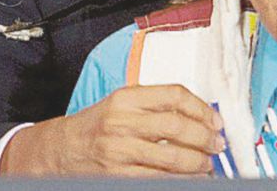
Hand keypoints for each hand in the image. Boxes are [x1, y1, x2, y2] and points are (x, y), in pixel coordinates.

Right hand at [0, 84, 224, 176]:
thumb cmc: (97, 126)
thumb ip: (156, 106)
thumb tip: (201, 118)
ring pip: (171, 158)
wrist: (60, 150)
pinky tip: (189, 178)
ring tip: (207, 164)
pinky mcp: (117, 176)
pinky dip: (179, 180)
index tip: (215, 120)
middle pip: (177, 127)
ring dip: (197, 163)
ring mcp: (118, 151)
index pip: (175, 96)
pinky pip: (158, 179)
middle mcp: (122, 122)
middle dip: (205, 138)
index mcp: (126, 98)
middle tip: (217, 144)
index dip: (202, 108)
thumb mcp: (122, 104)